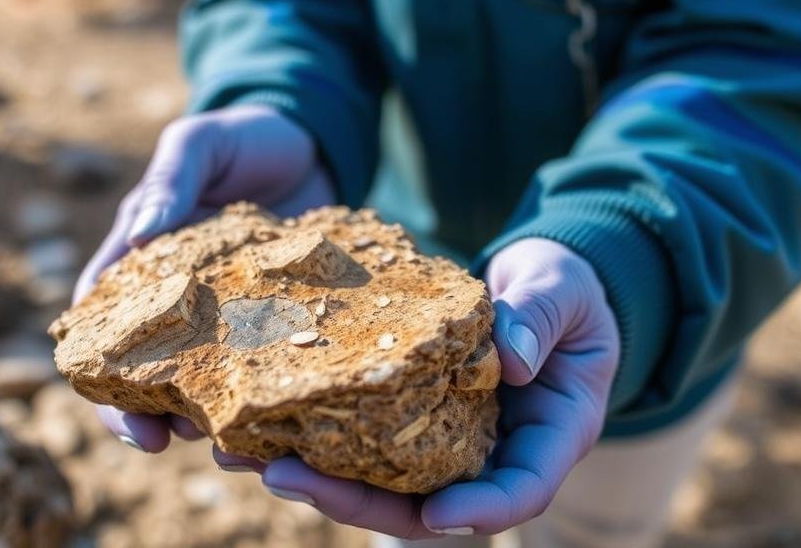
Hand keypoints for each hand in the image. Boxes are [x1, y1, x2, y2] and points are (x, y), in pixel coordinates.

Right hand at [74, 104, 335, 450]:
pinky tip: (280, 419)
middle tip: (164, 444)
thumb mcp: (201, 142)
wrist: (313, 143)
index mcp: (142, 260)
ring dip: (209, 417)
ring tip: (231, 446)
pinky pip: (264, 366)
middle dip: (148, 414)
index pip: (100, 326)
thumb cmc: (245, 137)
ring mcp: (228, 313)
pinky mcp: (274, 317)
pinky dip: (265, 396)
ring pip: (205, 382)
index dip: (100, 377)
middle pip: (145, 371)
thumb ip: (170, 180)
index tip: (122, 413)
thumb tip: (139, 234)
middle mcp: (177, 297)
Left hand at [224, 238, 618, 538]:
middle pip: (425, 504)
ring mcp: (445, 439)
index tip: (436, 517)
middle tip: (282, 478)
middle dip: (352, 500)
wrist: (539, 284)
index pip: (521, 491)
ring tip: (236, 455)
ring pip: (380, 481)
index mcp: (548, 435)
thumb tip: (511, 358)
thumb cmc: (564, 288)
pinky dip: (312, 435)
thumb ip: (542, 316)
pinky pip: (362, 438)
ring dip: (311, 476)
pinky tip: (253, 421)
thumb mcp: (562, 290)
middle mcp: (492, 451)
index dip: (482, 512)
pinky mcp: (408, 416)